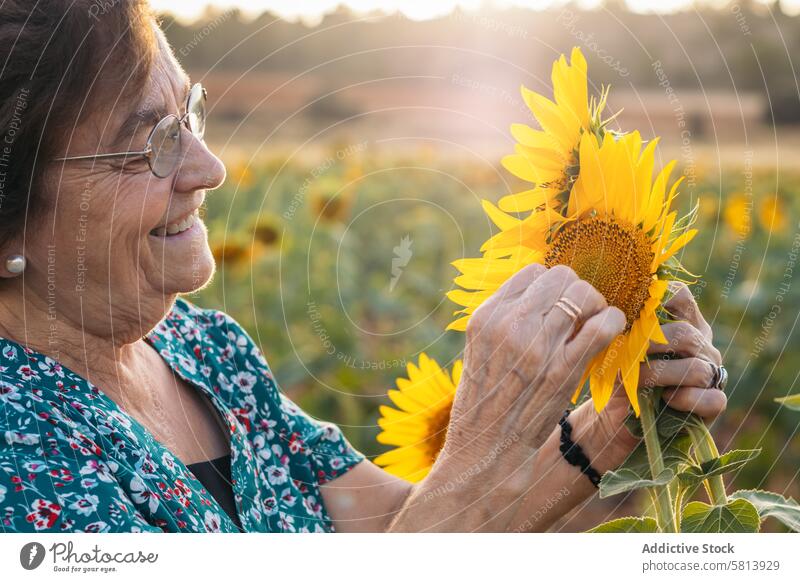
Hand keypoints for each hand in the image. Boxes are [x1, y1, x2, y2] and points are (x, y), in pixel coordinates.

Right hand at [441, 264, 625, 481]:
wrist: (485, 450)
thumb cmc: (485, 400)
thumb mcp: (480, 349)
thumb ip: (504, 320)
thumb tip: (544, 294)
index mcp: (486, 316)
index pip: (532, 272)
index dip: (551, 287)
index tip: (557, 306)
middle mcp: (509, 325)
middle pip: (560, 276)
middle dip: (575, 292)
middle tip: (580, 315)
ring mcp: (537, 346)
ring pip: (584, 294)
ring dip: (596, 306)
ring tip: (593, 325)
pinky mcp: (563, 369)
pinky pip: (602, 326)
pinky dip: (613, 323)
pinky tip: (611, 332)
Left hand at [571, 281, 726, 471]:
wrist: (617, 415)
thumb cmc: (620, 373)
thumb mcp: (619, 347)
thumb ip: (624, 326)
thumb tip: (610, 310)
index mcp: (681, 321)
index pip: (679, 296)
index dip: (655, 302)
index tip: (629, 316)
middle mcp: (701, 344)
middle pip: (685, 333)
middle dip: (650, 345)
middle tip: (626, 355)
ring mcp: (712, 373)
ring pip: (697, 368)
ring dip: (659, 375)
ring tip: (635, 381)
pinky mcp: (713, 403)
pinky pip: (710, 399)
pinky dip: (684, 400)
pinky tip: (664, 400)